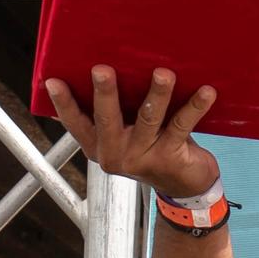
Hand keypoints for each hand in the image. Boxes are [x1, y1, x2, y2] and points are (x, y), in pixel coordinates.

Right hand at [42, 64, 225, 199]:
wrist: (185, 187)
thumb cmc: (153, 149)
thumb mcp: (126, 135)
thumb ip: (115, 113)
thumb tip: (108, 69)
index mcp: (98, 145)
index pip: (75, 123)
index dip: (63, 103)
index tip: (52, 80)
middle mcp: (115, 153)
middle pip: (106, 118)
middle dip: (105, 93)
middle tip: (102, 69)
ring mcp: (142, 156)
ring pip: (148, 119)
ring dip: (157, 94)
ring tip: (163, 74)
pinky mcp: (170, 156)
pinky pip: (182, 125)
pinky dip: (195, 106)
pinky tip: (206, 91)